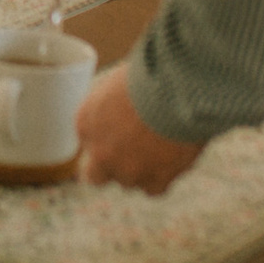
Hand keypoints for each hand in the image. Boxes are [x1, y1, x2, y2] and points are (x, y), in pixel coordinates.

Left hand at [75, 64, 206, 194]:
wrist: (178, 87)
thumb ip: (113, 106)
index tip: (124, 128)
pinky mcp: (155, 182)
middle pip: (97, 175)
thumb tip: (124, 109)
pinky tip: (173, 157)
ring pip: (128, 181)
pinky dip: (163, 176)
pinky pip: (153, 189)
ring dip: (142, 169)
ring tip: (164, 144)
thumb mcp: (119, 82)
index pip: (89, 141)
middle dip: (111, 166)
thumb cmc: (150, 73)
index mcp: (85, 123)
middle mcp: (100, 153)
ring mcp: (126, 171)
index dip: (108, 137)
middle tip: (133, 152)